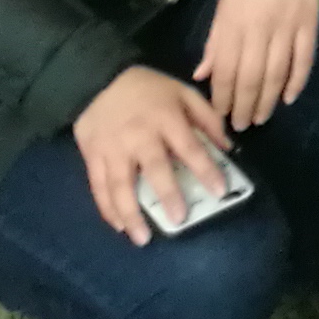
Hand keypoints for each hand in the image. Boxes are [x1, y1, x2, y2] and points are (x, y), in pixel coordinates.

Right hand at [72, 64, 230, 243]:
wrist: (99, 80)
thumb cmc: (149, 89)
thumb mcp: (183, 92)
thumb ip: (206, 118)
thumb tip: (227, 147)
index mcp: (166, 118)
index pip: (189, 147)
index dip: (205, 169)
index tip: (220, 190)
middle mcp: (139, 136)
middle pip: (154, 168)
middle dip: (168, 194)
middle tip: (179, 219)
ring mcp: (112, 149)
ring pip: (120, 185)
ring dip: (131, 214)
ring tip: (143, 238)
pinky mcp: (91, 157)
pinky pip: (98, 187)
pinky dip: (108, 209)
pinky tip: (120, 226)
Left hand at [193, 0, 318, 128]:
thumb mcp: (225, 0)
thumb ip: (216, 39)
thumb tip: (203, 75)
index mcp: (233, 22)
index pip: (225, 70)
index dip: (222, 98)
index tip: (220, 117)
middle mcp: (258, 28)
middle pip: (250, 78)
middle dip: (243, 106)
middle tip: (242, 126)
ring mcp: (286, 25)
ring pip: (276, 73)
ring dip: (267, 100)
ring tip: (261, 118)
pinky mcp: (309, 21)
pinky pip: (303, 58)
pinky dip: (297, 81)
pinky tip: (289, 97)